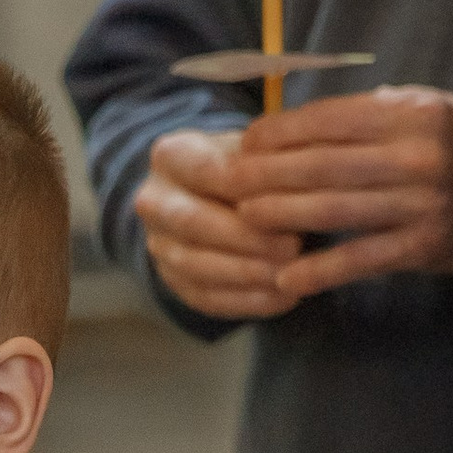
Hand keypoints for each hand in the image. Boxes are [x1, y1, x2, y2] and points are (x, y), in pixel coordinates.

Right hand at [133, 125, 307, 320]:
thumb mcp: (254, 150)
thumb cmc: (245, 167)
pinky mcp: (173, 282)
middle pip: (193, 222)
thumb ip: (267, 165)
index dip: (247, 187)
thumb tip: (298, 190)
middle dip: (244, 239)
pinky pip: (206, 298)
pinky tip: (282, 299)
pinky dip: (246, 301)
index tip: (290, 199)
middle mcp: (154, 201)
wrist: (214, 197)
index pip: (206, 170)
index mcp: (170, 156)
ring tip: (289, 277)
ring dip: (246, 275)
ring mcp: (159, 245)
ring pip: (196, 265)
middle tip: (292, 248)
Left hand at [228, 89, 452, 293]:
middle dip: (269, 174)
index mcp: (414, 112)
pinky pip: (361, 259)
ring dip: (282, 215)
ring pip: (336, 209)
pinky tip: (287, 277)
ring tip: (244, 218)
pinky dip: (320, 270)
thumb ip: (373, 113)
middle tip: (230, 182)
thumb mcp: (428, 109)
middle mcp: (418, 154)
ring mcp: (423, 203)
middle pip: (324, 165)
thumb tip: (301, 120)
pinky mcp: (425, 246)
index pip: (331, 119)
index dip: (281, 133)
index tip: (246, 142)